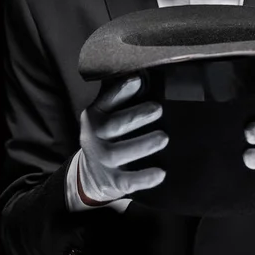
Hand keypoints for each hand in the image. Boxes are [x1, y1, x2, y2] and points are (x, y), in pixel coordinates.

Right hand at [78, 75, 167, 204]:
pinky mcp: (112, 181)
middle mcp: (95, 136)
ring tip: (163, 137)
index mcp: (95, 114)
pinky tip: (160, 173)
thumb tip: (145, 73)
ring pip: (119, 153)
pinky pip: (127, 181)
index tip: (138, 80)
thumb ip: (121, 97)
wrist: (91, 174)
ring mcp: (102, 160)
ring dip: (143, 144)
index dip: (121, 90)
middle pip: (114, 125)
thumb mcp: (107, 114)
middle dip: (137, 116)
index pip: (107, 100)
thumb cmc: (109, 134)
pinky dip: (144, 178)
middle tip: (158, 109)